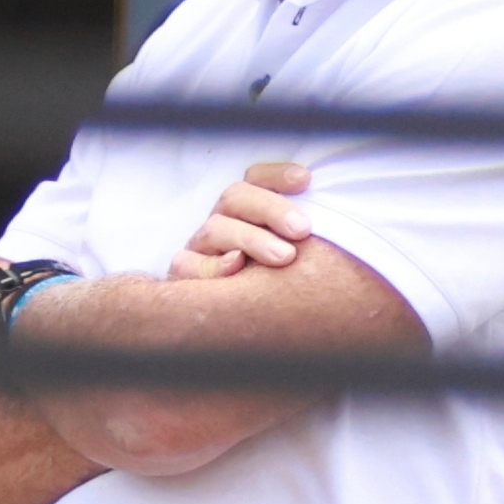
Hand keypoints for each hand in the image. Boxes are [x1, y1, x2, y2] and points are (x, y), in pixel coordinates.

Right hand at [169, 161, 312, 279]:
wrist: (243, 328)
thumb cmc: (287, 282)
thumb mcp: (298, 249)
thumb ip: (304, 228)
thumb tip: (319, 195)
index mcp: (249, 206)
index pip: (256, 177)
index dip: (277, 175)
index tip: (305, 180)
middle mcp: (224, 220)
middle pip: (236, 196)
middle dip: (271, 209)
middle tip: (302, 229)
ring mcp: (201, 246)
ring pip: (215, 228)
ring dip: (251, 239)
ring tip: (284, 257)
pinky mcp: (185, 272)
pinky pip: (186, 264)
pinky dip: (213, 266)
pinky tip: (237, 266)